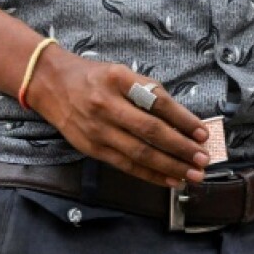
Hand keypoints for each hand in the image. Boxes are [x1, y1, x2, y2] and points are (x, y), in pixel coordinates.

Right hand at [27, 46, 209, 186]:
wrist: (50, 83)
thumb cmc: (96, 79)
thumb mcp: (123, 74)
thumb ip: (151, 94)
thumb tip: (186, 122)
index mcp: (118, 80)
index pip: (158, 102)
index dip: (184, 119)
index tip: (202, 132)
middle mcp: (106, 104)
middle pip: (151, 131)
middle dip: (181, 148)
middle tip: (204, 159)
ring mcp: (97, 129)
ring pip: (140, 153)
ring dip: (171, 167)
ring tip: (193, 175)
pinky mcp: (93, 148)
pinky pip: (127, 165)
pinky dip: (151, 175)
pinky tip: (171, 180)